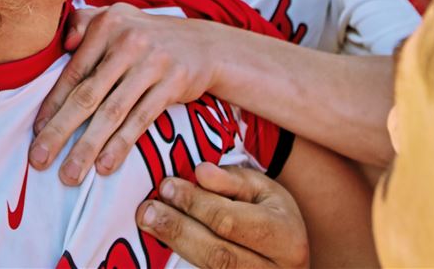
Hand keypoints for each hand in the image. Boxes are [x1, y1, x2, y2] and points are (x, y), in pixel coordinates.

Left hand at [30, 4, 220, 183]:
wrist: (205, 44)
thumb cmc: (146, 37)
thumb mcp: (116, 17)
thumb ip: (82, 23)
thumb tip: (61, 45)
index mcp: (107, 24)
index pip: (73, 72)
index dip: (52, 105)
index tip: (36, 133)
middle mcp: (127, 41)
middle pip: (87, 94)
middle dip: (59, 131)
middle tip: (38, 159)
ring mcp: (152, 63)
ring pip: (112, 113)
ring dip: (88, 147)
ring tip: (70, 174)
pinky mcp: (173, 83)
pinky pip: (141, 119)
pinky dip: (121, 145)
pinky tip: (105, 166)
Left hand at [136, 163, 308, 268]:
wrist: (287, 252)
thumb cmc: (270, 212)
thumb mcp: (260, 188)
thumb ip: (230, 180)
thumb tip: (200, 172)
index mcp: (286, 237)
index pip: (231, 222)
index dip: (195, 204)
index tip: (166, 185)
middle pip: (218, 254)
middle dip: (178, 229)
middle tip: (147, 210)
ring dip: (175, 245)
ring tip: (148, 222)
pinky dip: (180, 260)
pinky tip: (161, 241)